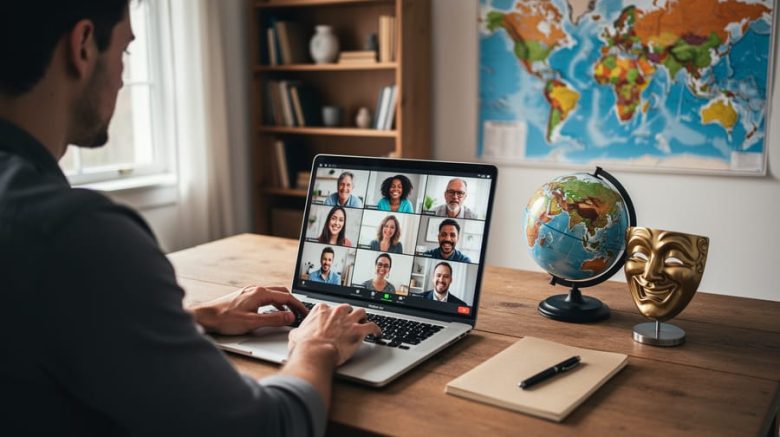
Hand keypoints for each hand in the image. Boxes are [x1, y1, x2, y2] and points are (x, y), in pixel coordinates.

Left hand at [190, 285, 307, 334]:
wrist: (205, 317)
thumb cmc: (225, 319)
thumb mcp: (252, 322)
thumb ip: (273, 320)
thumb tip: (290, 317)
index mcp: (260, 293)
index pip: (286, 297)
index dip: (298, 305)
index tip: (305, 313)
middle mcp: (255, 290)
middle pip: (281, 293)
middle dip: (293, 302)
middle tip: (300, 313)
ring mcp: (249, 292)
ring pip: (273, 294)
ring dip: (283, 303)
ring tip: (289, 314)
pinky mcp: (245, 297)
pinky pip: (265, 297)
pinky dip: (274, 304)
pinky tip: (272, 313)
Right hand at [288, 303, 380, 365]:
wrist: (315, 353)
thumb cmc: (305, 346)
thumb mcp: (295, 335)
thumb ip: (298, 331)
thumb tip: (296, 334)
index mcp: (321, 310)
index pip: (329, 308)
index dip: (332, 316)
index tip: (333, 321)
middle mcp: (337, 311)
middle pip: (346, 308)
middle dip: (348, 314)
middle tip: (348, 322)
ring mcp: (349, 320)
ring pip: (361, 312)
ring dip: (362, 318)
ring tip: (363, 323)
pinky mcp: (359, 330)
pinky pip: (372, 326)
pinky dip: (376, 329)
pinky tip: (377, 333)